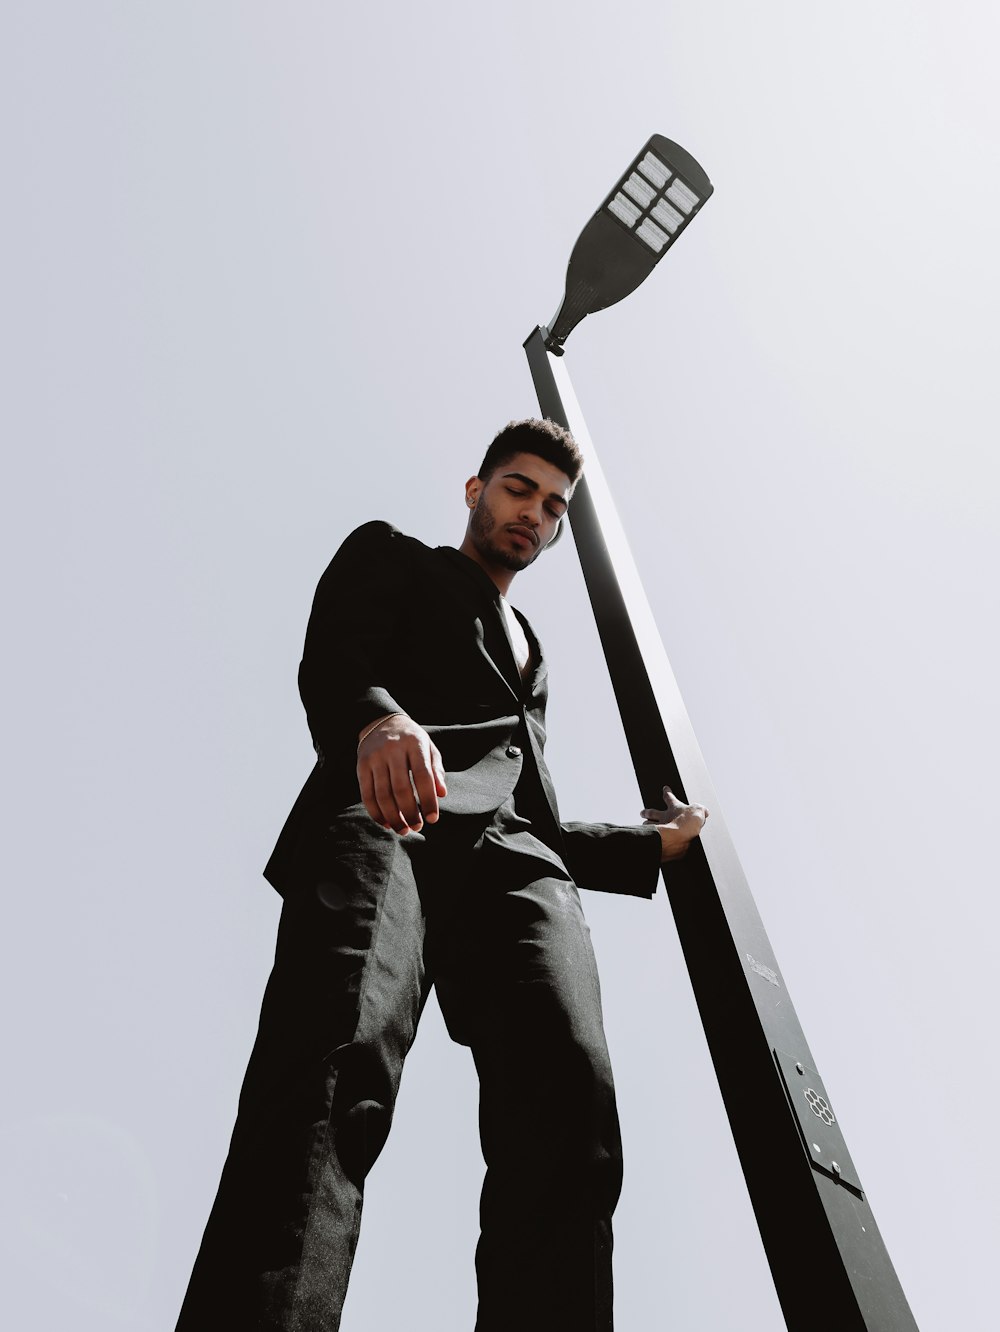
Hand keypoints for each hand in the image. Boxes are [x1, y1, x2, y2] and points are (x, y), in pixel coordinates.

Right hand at [357, 714, 447, 834]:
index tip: (432, 819)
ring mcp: (375, 757)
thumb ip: (436, 770)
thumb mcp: (428, 748)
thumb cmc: (411, 740)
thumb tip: (441, 794)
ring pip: (382, 794)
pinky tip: (386, 822)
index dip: (428, 800)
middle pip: (401, 788)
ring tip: (403, 829)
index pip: (423, 776)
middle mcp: (393, 749)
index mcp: (414, 744)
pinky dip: (376, 812)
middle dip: (409, 813)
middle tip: (417, 828)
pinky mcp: (361, 766)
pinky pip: (367, 794)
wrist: (381, 722)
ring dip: (393, 817)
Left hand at [641, 785, 708, 862]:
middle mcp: (665, 817)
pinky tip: (649, 840)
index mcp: (674, 808)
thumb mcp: (699, 811)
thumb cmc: (688, 822)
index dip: (667, 792)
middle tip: (643, 812)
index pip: (670, 797)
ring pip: (649, 824)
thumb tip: (704, 811)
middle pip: (653, 812)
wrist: (680, 835)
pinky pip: (652, 837)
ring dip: (646, 824)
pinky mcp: (659, 838)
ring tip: (643, 824)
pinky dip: (650, 838)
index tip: (665, 789)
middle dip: (647, 812)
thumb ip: (700, 810)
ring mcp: (660, 827)